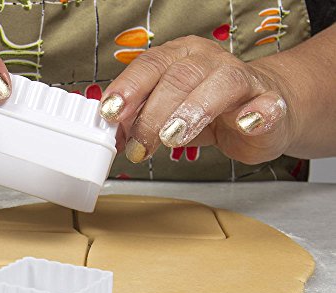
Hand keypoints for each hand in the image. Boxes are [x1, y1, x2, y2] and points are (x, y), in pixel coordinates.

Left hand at [100, 35, 293, 164]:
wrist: (260, 108)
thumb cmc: (208, 109)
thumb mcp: (166, 112)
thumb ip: (140, 119)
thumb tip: (113, 135)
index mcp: (179, 58)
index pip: (149, 66)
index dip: (128, 88)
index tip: (110, 113)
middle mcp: (209, 62)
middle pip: (179, 77)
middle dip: (153, 115)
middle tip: (140, 145)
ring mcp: (242, 80)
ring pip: (221, 84)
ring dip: (194, 110)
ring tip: (174, 137)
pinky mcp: (269, 104)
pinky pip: (267, 105)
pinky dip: (258, 114)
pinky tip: (247, 123)